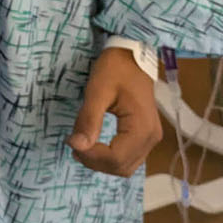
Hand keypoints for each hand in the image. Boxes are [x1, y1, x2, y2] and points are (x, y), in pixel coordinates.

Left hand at [68, 48, 162, 177]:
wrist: (134, 56)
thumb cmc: (116, 69)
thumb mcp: (97, 90)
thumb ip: (88, 120)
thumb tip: (77, 146)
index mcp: (142, 127)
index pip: (115, 158)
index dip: (91, 156)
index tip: (71, 140)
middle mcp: (151, 137)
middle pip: (120, 167)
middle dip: (94, 161)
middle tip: (75, 143)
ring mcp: (151, 138)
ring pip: (124, 167)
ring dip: (102, 163)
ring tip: (83, 145)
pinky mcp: (146, 137)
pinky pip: (128, 158)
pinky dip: (110, 158)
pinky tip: (95, 146)